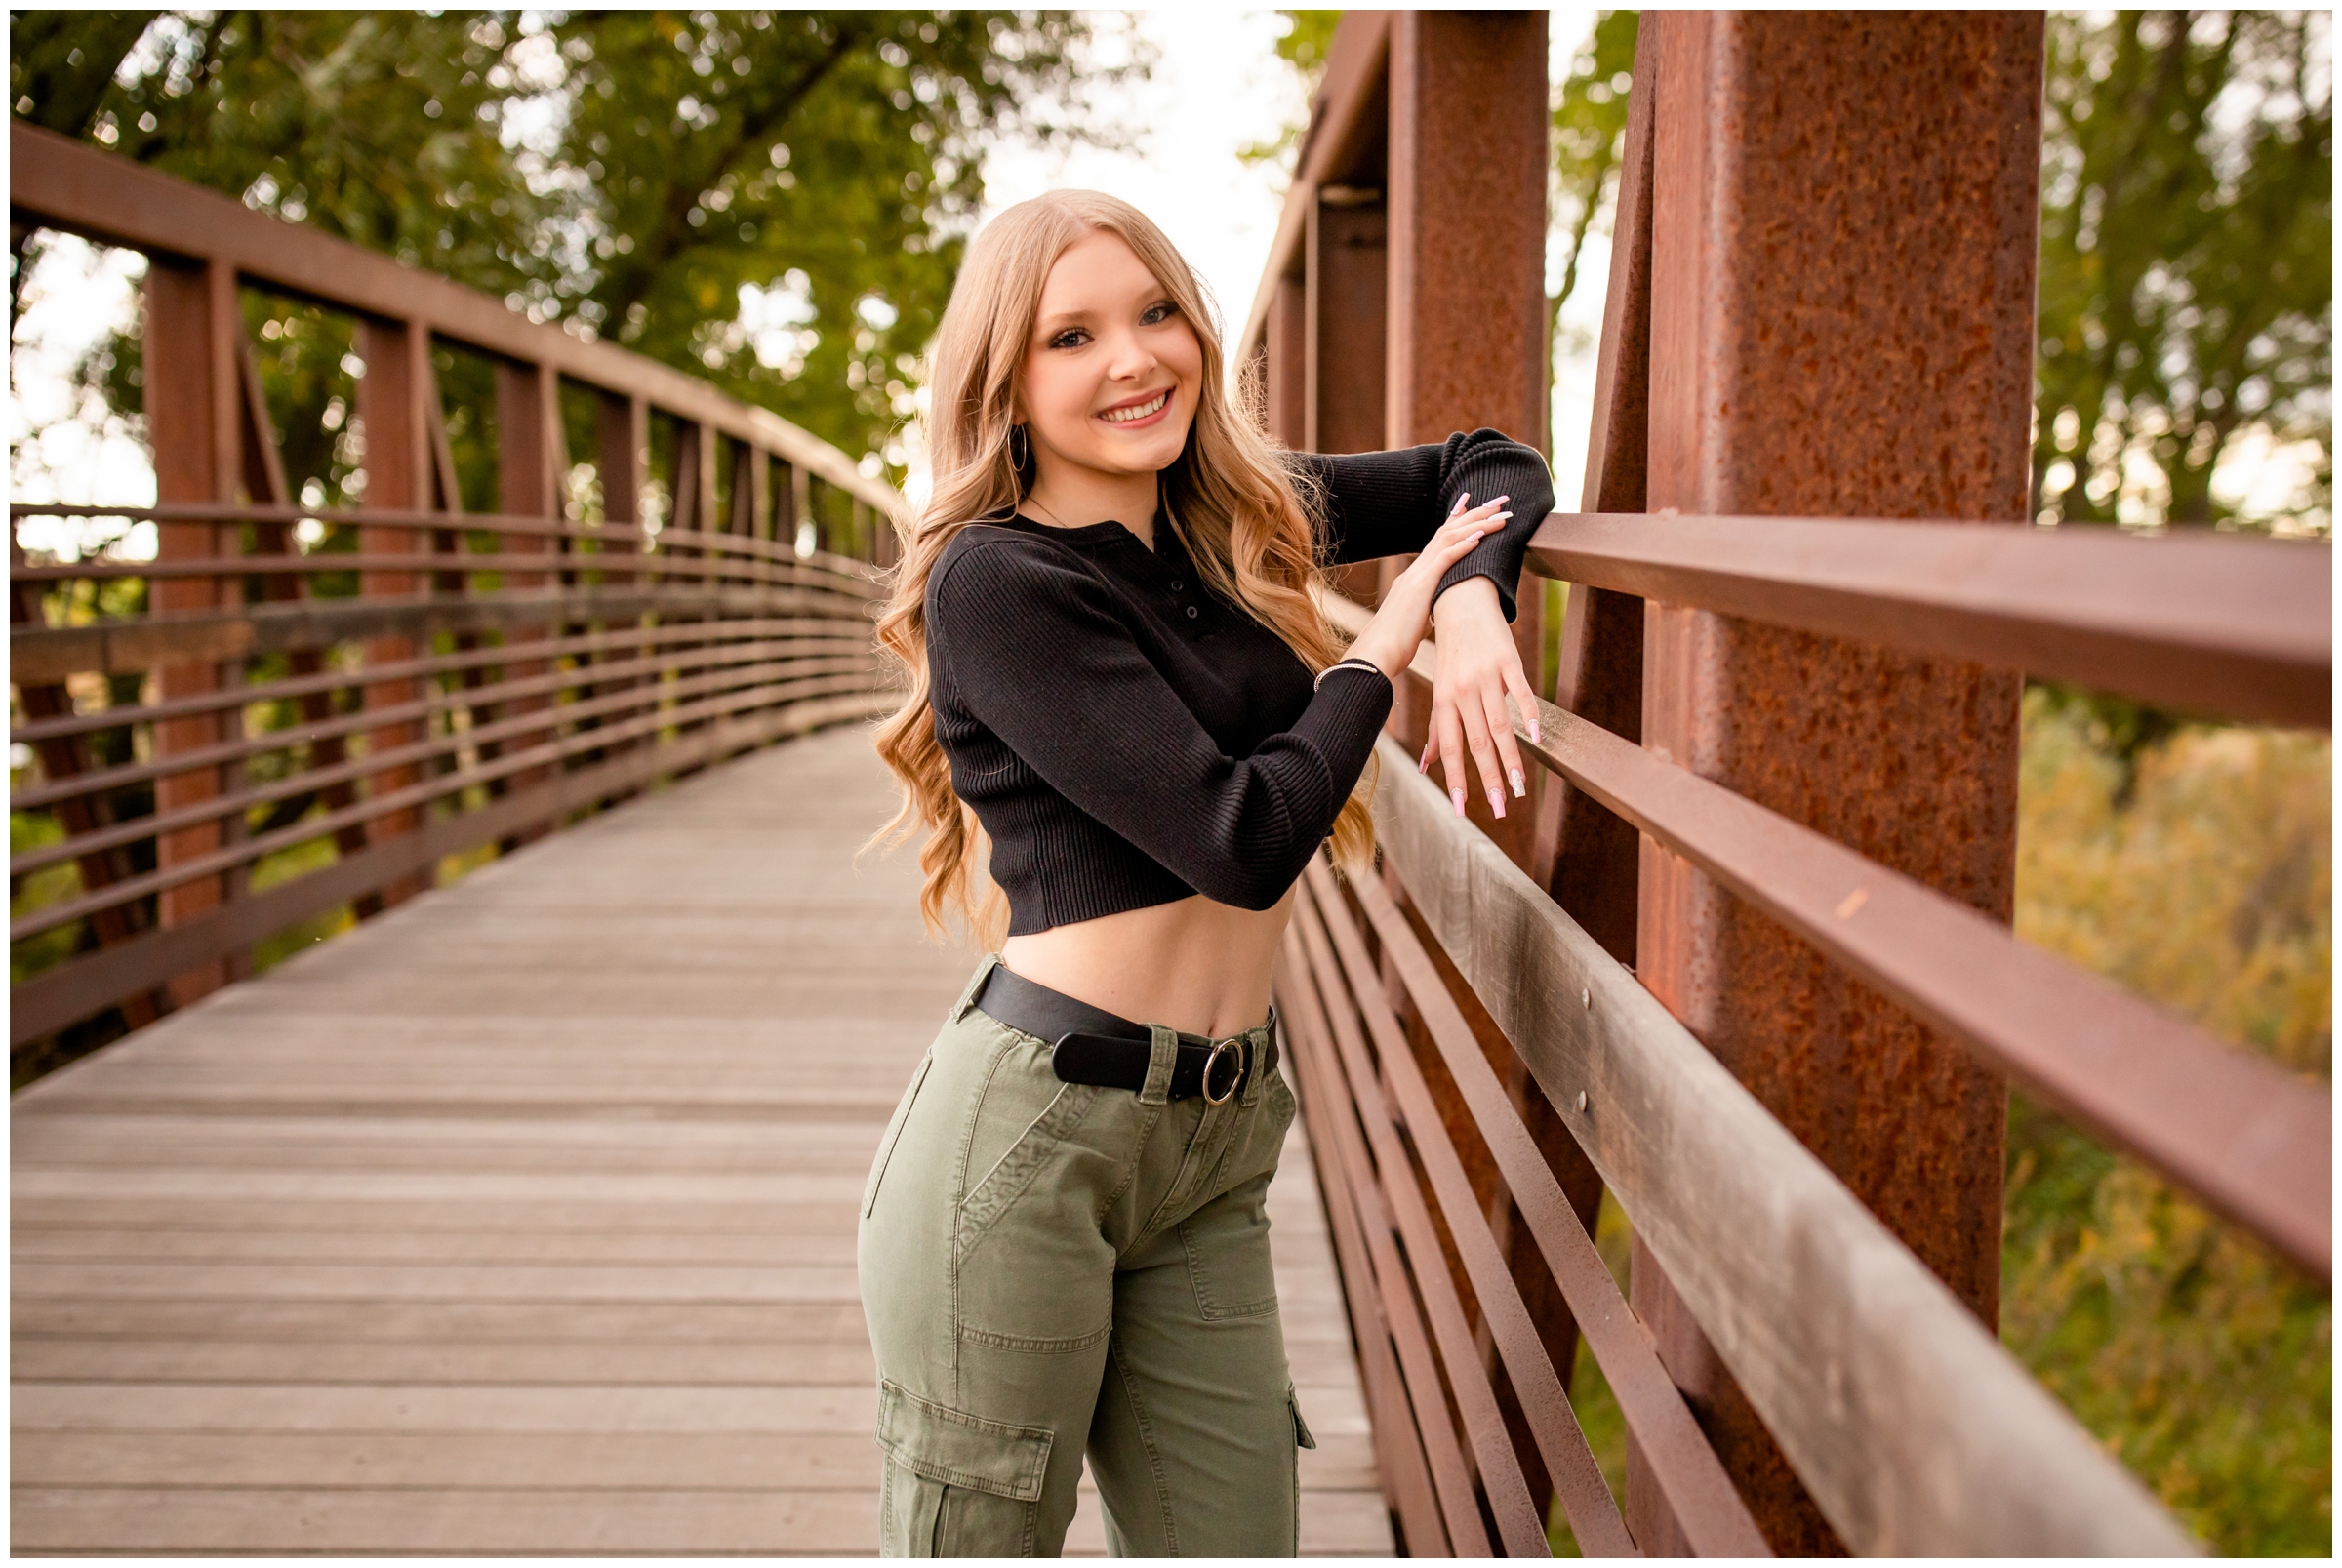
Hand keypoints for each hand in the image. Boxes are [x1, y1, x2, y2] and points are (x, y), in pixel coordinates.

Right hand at [1345, 491, 1510, 685]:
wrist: (1377, 653)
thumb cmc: (1394, 644)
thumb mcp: (1414, 623)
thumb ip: (1424, 613)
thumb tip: (1432, 616)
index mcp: (1415, 577)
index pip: (1439, 541)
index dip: (1457, 520)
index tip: (1471, 504)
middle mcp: (1416, 570)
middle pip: (1448, 531)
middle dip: (1475, 513)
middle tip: (1498, 499)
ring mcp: (1418, 576)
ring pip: (1450, 539)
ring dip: (1477, 523)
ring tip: (1501, 512)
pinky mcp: (1421, 586)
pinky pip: (1445, 559)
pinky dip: (1464, 546)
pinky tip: (1481, 535)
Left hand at [1422, 575, 1537, 818]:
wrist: (1461, 603)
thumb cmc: (1451, 654)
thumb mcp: (1440, 690)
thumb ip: (1437, 730)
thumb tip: (1426, 767)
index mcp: (1445, 701)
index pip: (1451, 748)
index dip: (1456, 780)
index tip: (1463, 810)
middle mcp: (1463, 692)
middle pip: (1477, 743)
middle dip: (1489, 779)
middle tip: (1501, 810)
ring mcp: (1487, 676)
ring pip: (1500, 724)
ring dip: (1511, 759)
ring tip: (1519, 788)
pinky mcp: (1508, 661)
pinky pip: (1521, 691)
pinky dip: (1529, 713)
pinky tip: (1537, 738)